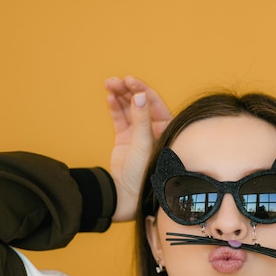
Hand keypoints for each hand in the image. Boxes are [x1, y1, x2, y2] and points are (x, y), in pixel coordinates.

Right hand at [105, 76, 171, 220]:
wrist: (127, 195)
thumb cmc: (143, 173)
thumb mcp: (143, 143)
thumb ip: (141, 119)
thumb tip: (139, 95)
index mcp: (167, 130)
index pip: (156, 105)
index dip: (143, 91)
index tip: (131, 81)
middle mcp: (154, 130)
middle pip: (142, 104)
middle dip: (130, 91)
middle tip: (117, 80)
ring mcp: (139, 134)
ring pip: (130, 109)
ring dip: (121, 96)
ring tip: (109, 84)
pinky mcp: (126, 139)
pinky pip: (120, 118)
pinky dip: (115, 107)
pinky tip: (110, 96)